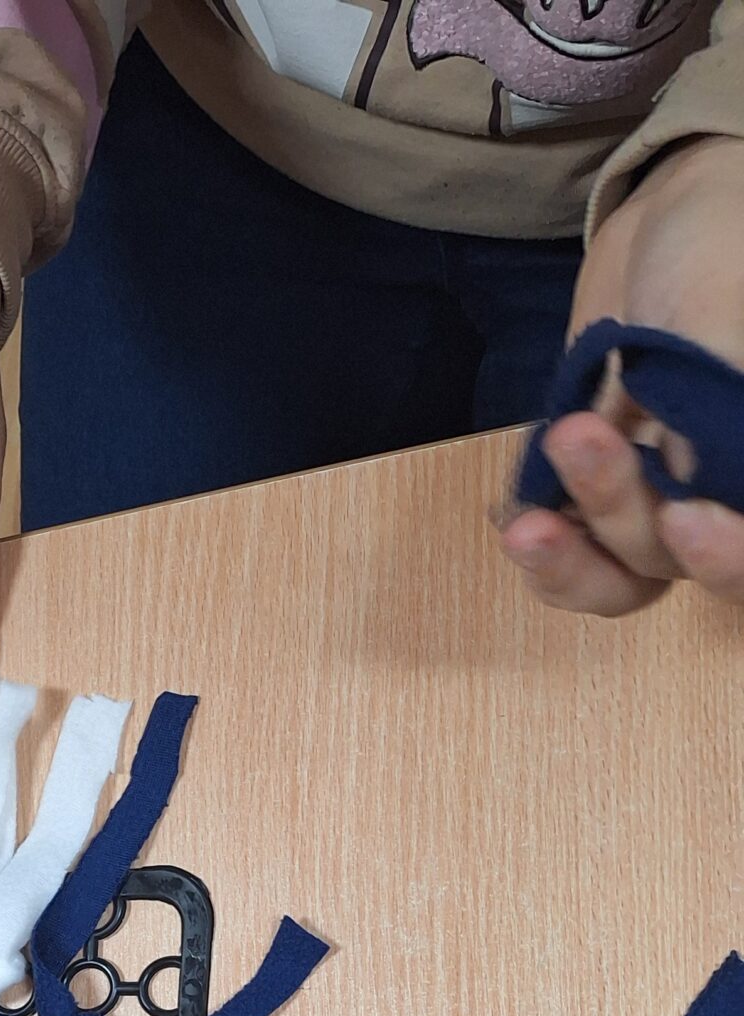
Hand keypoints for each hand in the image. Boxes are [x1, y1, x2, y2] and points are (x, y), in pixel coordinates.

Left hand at [500, 137, 743, 614]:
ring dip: (572, 553)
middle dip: (626, 518)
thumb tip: (691, 486)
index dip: (728, 557)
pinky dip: (545, 547)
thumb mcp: (720, 316)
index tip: (686, 517)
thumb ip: (713, 404)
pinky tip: (515, 516)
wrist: (676, 219)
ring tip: (529, 510)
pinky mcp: (605, 494)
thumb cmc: (725, 249)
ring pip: (625, 573)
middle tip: (583, 438)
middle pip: (681, 565)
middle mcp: (728, 497)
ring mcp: (668, 502)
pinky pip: (577, 554)